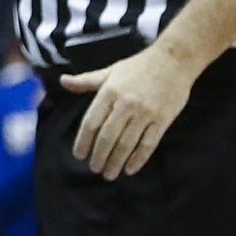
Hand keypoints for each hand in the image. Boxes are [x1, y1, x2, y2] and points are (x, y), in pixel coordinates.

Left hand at [61, 44, 197, 178]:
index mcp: (109, 92)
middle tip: (94, 169)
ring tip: (109, 174)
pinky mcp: (162, 120)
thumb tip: (62, 81)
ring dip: (116, 161)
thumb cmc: (138, 66)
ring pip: (127, 143)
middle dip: (99, 156)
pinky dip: (139, 159)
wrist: (173, 61)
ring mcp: (145, 113)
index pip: (91, 122)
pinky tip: (130, 169)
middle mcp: (125, 104)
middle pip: (107, 136)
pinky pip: (148, 144)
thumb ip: (86, 81)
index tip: (79, 155)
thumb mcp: (109, 71)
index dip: (83, 141)